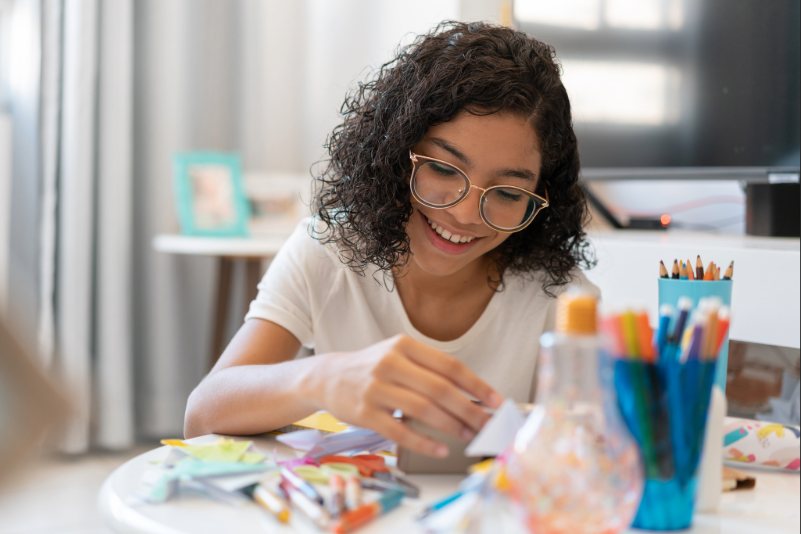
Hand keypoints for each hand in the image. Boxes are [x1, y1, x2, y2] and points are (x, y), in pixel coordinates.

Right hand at [311, 334, 502, 457]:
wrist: (329, 377)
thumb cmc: (374, 368)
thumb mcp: (399, 355)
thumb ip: (431, 369)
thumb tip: (473, 395)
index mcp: (404, 346)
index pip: (450, 366)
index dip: (477, 385)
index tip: (496, 401)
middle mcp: (390, 364)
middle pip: (440, 389)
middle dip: (469, 410)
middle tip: (487, 424)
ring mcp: (376, 389)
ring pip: (423, 410)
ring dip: (451, 426)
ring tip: (468, 436)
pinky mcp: (365, 413)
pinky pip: (400, 431)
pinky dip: (424, 442)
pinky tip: (440, 449)